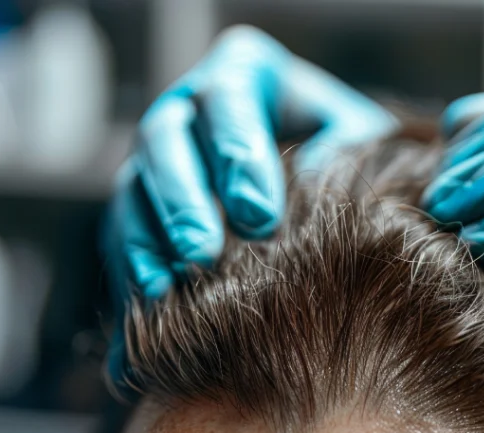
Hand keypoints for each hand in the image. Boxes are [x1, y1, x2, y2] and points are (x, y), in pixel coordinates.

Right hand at [105, 26, 396, 387]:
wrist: (326, 182)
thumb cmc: (347, 149)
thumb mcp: (360, 138)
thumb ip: (348, 150)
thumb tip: (313, 180)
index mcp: (242, 73)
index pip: (229, 99)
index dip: (237, 154)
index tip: (261, 216)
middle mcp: (188, 109)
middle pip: (164, 139)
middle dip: (181, 200)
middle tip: (204, 254)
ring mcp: (157, 159)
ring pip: (133, 189)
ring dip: (148, 240)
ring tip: (166, 290)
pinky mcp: (141, 209)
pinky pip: (122, 235)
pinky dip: (134, 271)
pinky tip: (150, 308)